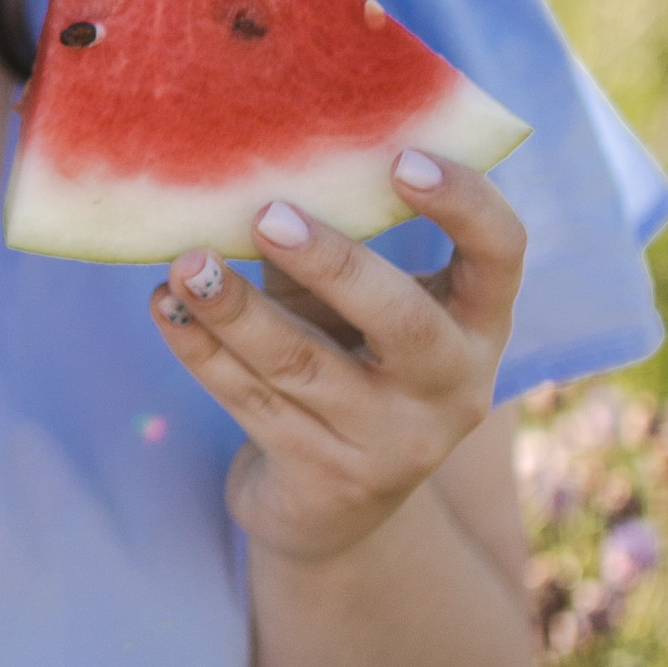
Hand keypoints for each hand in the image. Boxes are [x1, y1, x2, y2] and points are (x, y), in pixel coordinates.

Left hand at [150, 149, 526, 564]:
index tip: (403, 157)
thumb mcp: (353, 308)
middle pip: (404, 322)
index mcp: (478, 325)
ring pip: (304, 365)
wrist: (331, 509)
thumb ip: (328, 243)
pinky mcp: (324, 477)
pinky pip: (251, 401)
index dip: (465, 204)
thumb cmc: (345, 365)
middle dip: (333, 263)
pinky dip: (201, 349)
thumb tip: (256, 157)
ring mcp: (391, 442)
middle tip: (267, 215)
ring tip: (187, 262)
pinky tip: (166, 307)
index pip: (501, 255)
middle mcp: (451, 388)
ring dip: (235, 308)